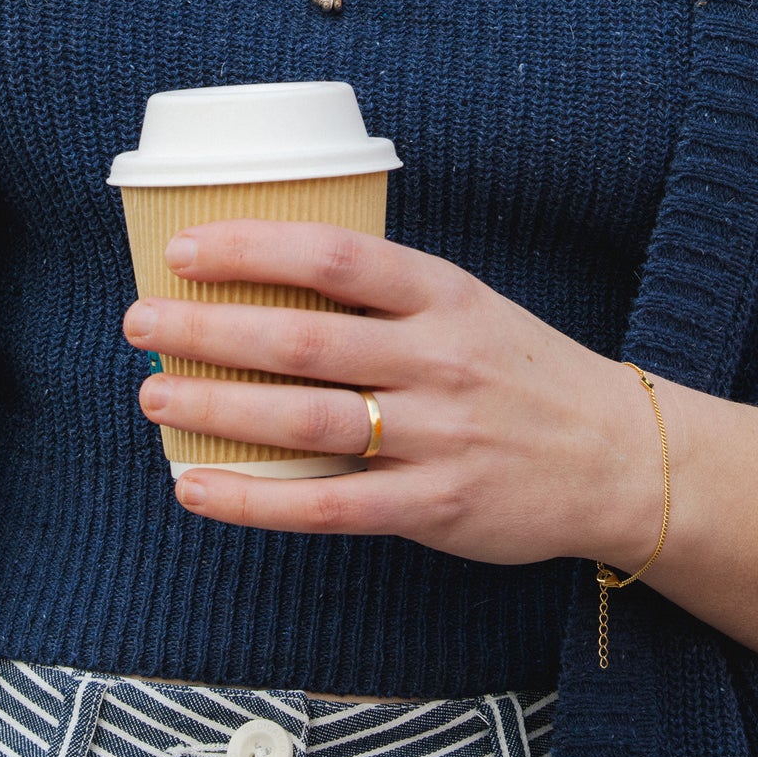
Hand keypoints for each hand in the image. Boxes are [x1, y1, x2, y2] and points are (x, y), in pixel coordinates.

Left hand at [121, 219, 665, 564]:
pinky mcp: (434, 507)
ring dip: (215, 408)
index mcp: (442, 295)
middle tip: (139, 322)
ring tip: (152, 394)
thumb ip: (383, 296)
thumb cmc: (520, 371)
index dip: (252, 248)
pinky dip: (251, 499)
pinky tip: (196, 487)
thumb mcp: (466, 305)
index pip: (335, 257)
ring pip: (303, 422)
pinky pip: (325, 508)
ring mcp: (436, 437)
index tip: (184, 249)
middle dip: (207, 329)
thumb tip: (267, 275)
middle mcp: (437, 360)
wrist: (617, 455)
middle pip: (301, 340)